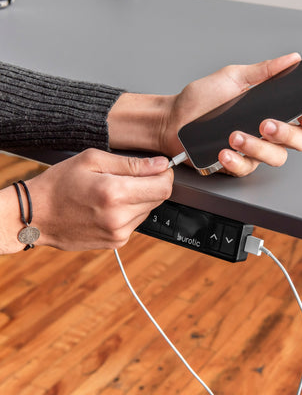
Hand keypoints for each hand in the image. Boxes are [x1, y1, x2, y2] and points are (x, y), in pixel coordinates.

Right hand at [0, 149, 172, 252]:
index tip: (157, 168)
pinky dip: (129, 211)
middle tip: (129, 177)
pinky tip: (110, 206)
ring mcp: (119, 233)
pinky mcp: (116, 242)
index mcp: (115, 193)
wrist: (36, 216)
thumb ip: (132, 164)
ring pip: (149, 210)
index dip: (165, 174)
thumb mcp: (93, 160)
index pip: (164, 186)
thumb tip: (160, 165)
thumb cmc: (59, 184)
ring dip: (139, 198)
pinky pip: (136, 222)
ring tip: (114, 192)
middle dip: (151, 184)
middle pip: (159, 198)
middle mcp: (120, 217)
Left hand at [160, 52, 301, 175]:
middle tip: (268, 124)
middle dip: (287, 134)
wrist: (173, 118)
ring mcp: (252, 151)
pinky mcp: (235, 164)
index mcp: (272, 111)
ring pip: (273, 158)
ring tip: (236, 135)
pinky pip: (245, 168)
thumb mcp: (233, 77)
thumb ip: (264, 71)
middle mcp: (266, 133)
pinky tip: (225, 151)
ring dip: (257, 146)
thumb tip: (291, 59)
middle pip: (297, 143)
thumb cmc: (201, 99)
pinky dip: (236, 160)